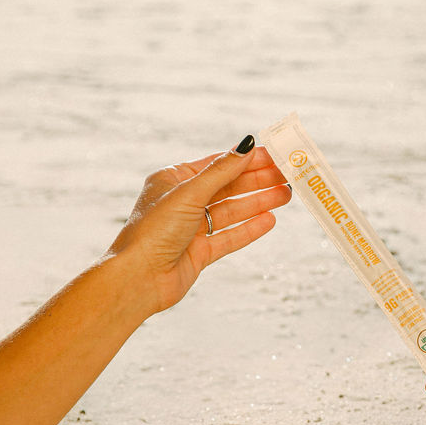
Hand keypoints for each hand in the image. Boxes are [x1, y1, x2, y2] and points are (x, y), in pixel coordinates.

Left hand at [109, 137, 290, 314]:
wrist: (138, 279)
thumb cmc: (154, 231)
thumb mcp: (190, 193)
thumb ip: (222, 171)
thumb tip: (245, 145)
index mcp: (173, 180)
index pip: (217, 165)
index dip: (247, 160)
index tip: (274, 155)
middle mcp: (181, 202)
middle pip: (227, 187)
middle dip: (257, 181)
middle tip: (287, 176)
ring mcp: (191, 228)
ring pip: (231, 212)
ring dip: (258, 203)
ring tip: (285, 195)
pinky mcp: (198, 252)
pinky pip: (229, 237)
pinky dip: (249, 228)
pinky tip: (269, 220)